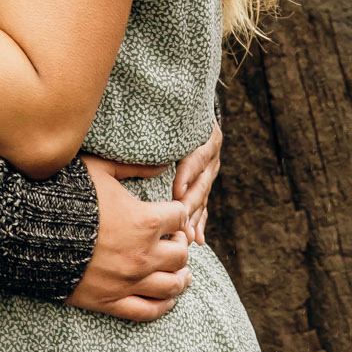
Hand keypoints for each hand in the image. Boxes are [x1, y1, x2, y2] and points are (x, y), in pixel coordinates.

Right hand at [69, 158, 190, 321]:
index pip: (180, 217)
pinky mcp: (110, 301)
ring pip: (172, 286)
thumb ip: (134, 167)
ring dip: (181, 278)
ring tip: (182, 274)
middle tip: (172, 242)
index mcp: (143, 221)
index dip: (178, 214)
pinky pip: (148, 311)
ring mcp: (127, 281)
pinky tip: (167, 299)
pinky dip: (163, 306)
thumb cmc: (64, 196)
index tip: (172, 215)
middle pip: (181, 255)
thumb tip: (162, 164)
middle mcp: (142, 254)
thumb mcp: (99, 170)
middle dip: (180, 246)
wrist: (28, 232)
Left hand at [172, 118, 221, 244]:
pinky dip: (199, 223)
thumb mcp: (168, 118)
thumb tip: (140, 131)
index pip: (198, 158)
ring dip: (194, 218)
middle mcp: (211, 157)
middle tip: (179, 221)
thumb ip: (161, 127)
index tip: (177, 190)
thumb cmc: (169, 115)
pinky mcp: (204, 187)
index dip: (188, 174)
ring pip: (202, 199)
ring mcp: (209, 174)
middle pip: (201, 183)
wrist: (189, 112)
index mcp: (207, 137)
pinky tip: (196, 239)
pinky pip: (204, 207)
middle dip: (190, 204)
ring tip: (185, 236)